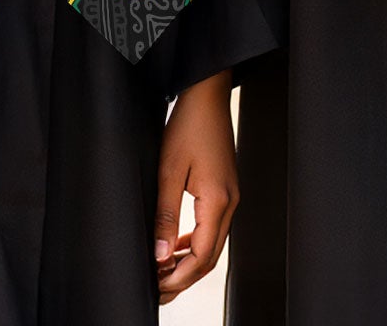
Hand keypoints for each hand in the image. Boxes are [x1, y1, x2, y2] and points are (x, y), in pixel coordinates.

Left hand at [154, 71, 238, 301]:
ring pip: (213, 244)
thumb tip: (160, 256)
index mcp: (218, 200)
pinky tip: (176, 246)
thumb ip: (165, 217)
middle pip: (211, 256)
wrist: (208, 95)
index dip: (179, 277)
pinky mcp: (225, 190)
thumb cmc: (189, 126)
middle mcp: (230, 202)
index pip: (202, 256)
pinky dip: (196, 244)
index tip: (156, 287)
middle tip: (157, 290)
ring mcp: (231, 195)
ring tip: (162, 273)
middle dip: (184, 278)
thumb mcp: (168, 171)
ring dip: (189, 263)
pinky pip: (213, 227)